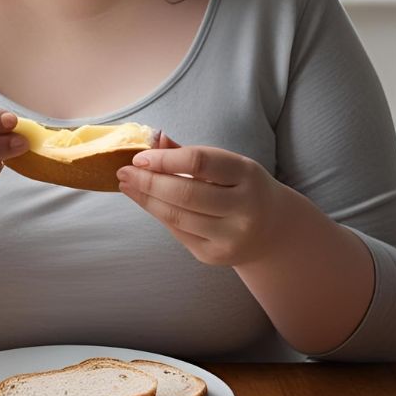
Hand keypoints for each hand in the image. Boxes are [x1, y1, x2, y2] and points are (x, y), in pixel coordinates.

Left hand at [116, 132, 284, 267]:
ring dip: (146, 199)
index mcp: (248, 175)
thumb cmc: (241, 188)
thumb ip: (190, 154)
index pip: (199, 162)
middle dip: (147, 181)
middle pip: (184, 193)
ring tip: (127, 186)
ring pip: (177, 216)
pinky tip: (146, 202)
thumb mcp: (227, 165)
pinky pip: (178, 233)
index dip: (164, 159)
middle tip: (123, 172)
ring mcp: (231, 236)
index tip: (139, 157)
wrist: (272, 229)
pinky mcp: (216, 255)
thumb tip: (153, 140)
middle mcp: (244, 208)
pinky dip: (159, 215)